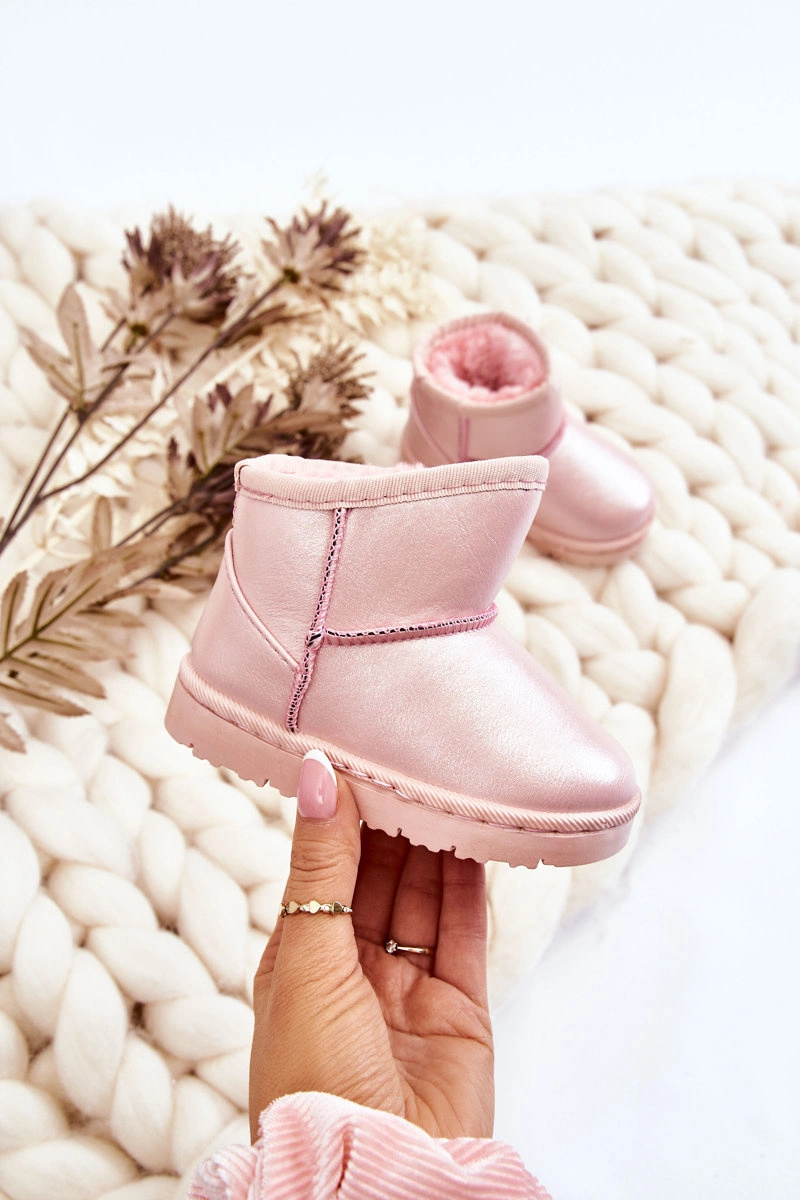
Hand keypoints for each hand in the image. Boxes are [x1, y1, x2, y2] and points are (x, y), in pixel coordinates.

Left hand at [250, 751, 493, 1140]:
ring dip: (435, 844)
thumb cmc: (313, 1076)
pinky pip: (466, 930)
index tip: (360, 754)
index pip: (325, 868)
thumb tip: (319, 773)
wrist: (378, 1176)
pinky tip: (478, 837)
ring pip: (424, 897)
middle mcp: (353, 968)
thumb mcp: (305, 958)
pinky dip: (473, 883)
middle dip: (393, 822)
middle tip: (413, 759)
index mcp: (300, 958)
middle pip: (378, 877)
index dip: (343, 814)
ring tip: (448, 783)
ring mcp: (409, 987)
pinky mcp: (460, 1005)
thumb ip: (322, 865)